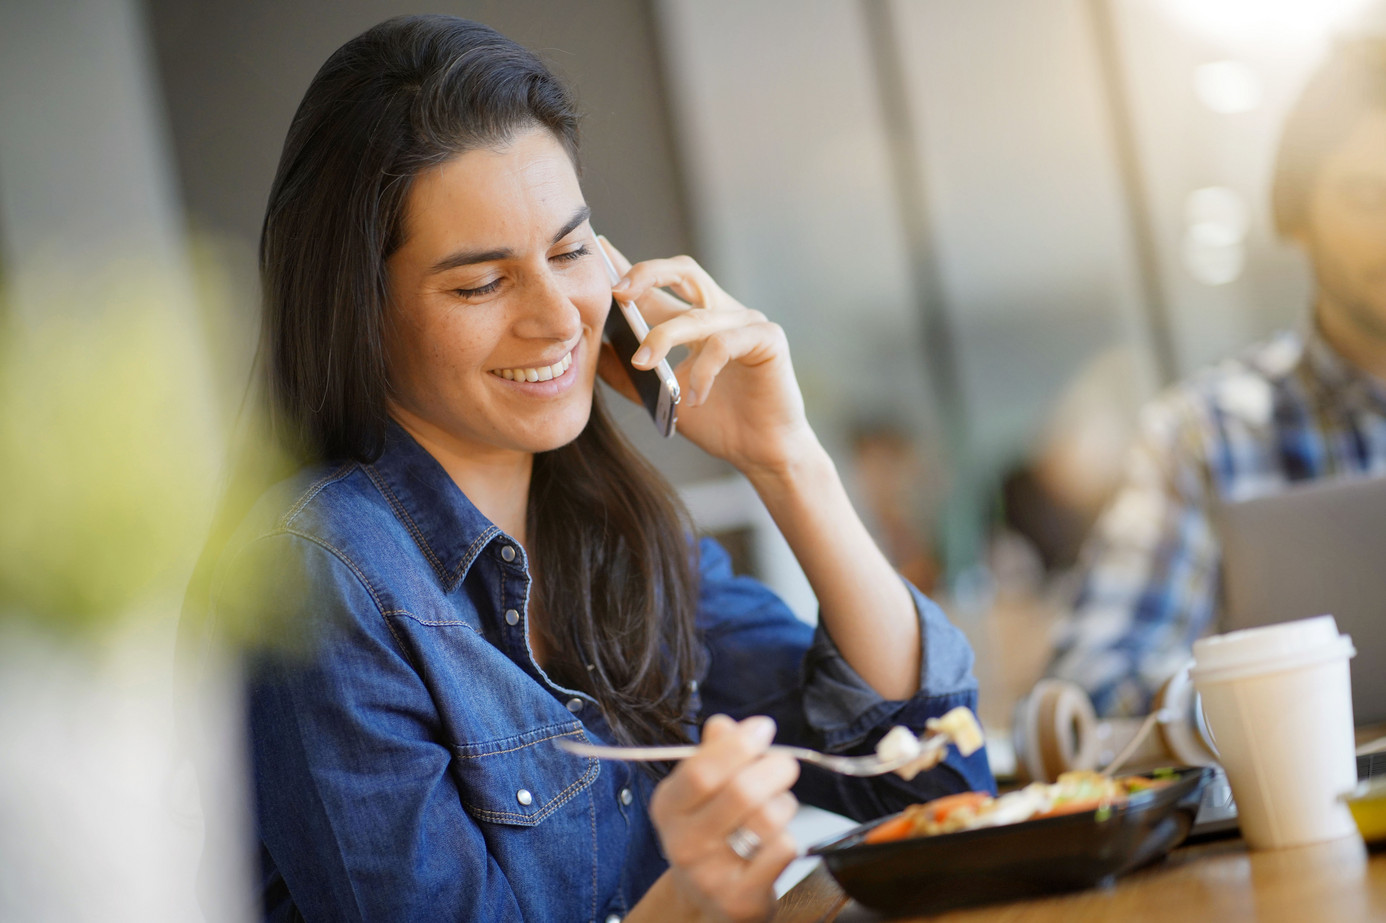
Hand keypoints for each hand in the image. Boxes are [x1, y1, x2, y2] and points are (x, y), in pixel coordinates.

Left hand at [596, 239, 817, 479]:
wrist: (760, 451)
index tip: (598, 250)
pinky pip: (726, 343)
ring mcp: (746, 322)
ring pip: (696, 315)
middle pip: (682, 271)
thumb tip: (591, 352)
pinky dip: (704, 369)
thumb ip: (628, 374)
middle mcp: (720, 312)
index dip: (629, 266)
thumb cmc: (717, 422)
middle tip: (617, 292)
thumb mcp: (661, 396)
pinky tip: (695, 397)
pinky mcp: (768, 339)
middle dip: (646, 274)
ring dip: (663, 337)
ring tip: (642, 363)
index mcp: (695, 319)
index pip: (658, 284)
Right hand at [647, 715, 800, 922]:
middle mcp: (683, 843)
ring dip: (784, 804)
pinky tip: (775, 842)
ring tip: (778, 807)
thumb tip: (724, 725)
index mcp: (668, 807)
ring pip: (768, 818)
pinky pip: (783, 850)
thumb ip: (712, 754)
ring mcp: (710, 875)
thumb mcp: (700, 792)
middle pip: (741, 792)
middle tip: (785, 764)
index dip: (738, 744)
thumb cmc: (709, 835)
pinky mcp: (740, 899)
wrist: (707, 901)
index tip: (762, 728)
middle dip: (774, 768)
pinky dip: (789, 838)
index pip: (701, 770)